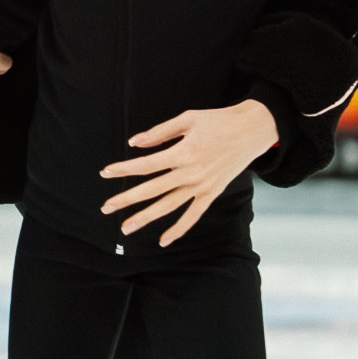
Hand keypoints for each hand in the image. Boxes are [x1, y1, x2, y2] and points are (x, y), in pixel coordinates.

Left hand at [99, 99, 278, 246]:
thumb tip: (134, 143)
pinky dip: (179, 229)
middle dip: (127, 199)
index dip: (124, 169)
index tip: (105, 172)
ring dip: (146, 218)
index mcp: (183, 152)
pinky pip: (193, 215)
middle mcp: (190, 173)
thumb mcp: (188, 118)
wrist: (252, 130)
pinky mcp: (212, 193)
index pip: (146, 165)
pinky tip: (164, 240)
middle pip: (152, 190)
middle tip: (106, 208)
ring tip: (126, 227)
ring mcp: (202, 186)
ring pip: (168, 206)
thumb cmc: (219, 121)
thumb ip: (160, 132)